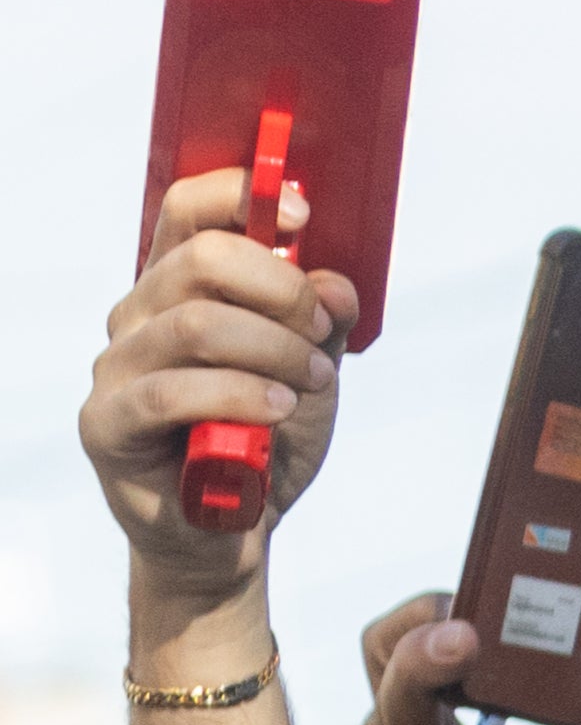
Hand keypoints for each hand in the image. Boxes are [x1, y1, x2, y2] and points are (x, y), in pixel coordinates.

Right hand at [86, 168, 359, 610]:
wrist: (234, 529)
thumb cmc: (265, 439)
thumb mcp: (313, 371)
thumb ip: (323, 321)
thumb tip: (331, 279)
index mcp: (180, 287)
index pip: (188, 210)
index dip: (243, 195)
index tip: (304, 214)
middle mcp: (138, 315)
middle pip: (201, 258)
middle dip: (281, 288)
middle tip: (321, 328)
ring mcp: (116, 367)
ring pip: (195, 323)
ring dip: (273, 349)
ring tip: (309, 383)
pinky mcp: (106, 423)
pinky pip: (171, 391)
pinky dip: (239, 395)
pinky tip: (276, 412)